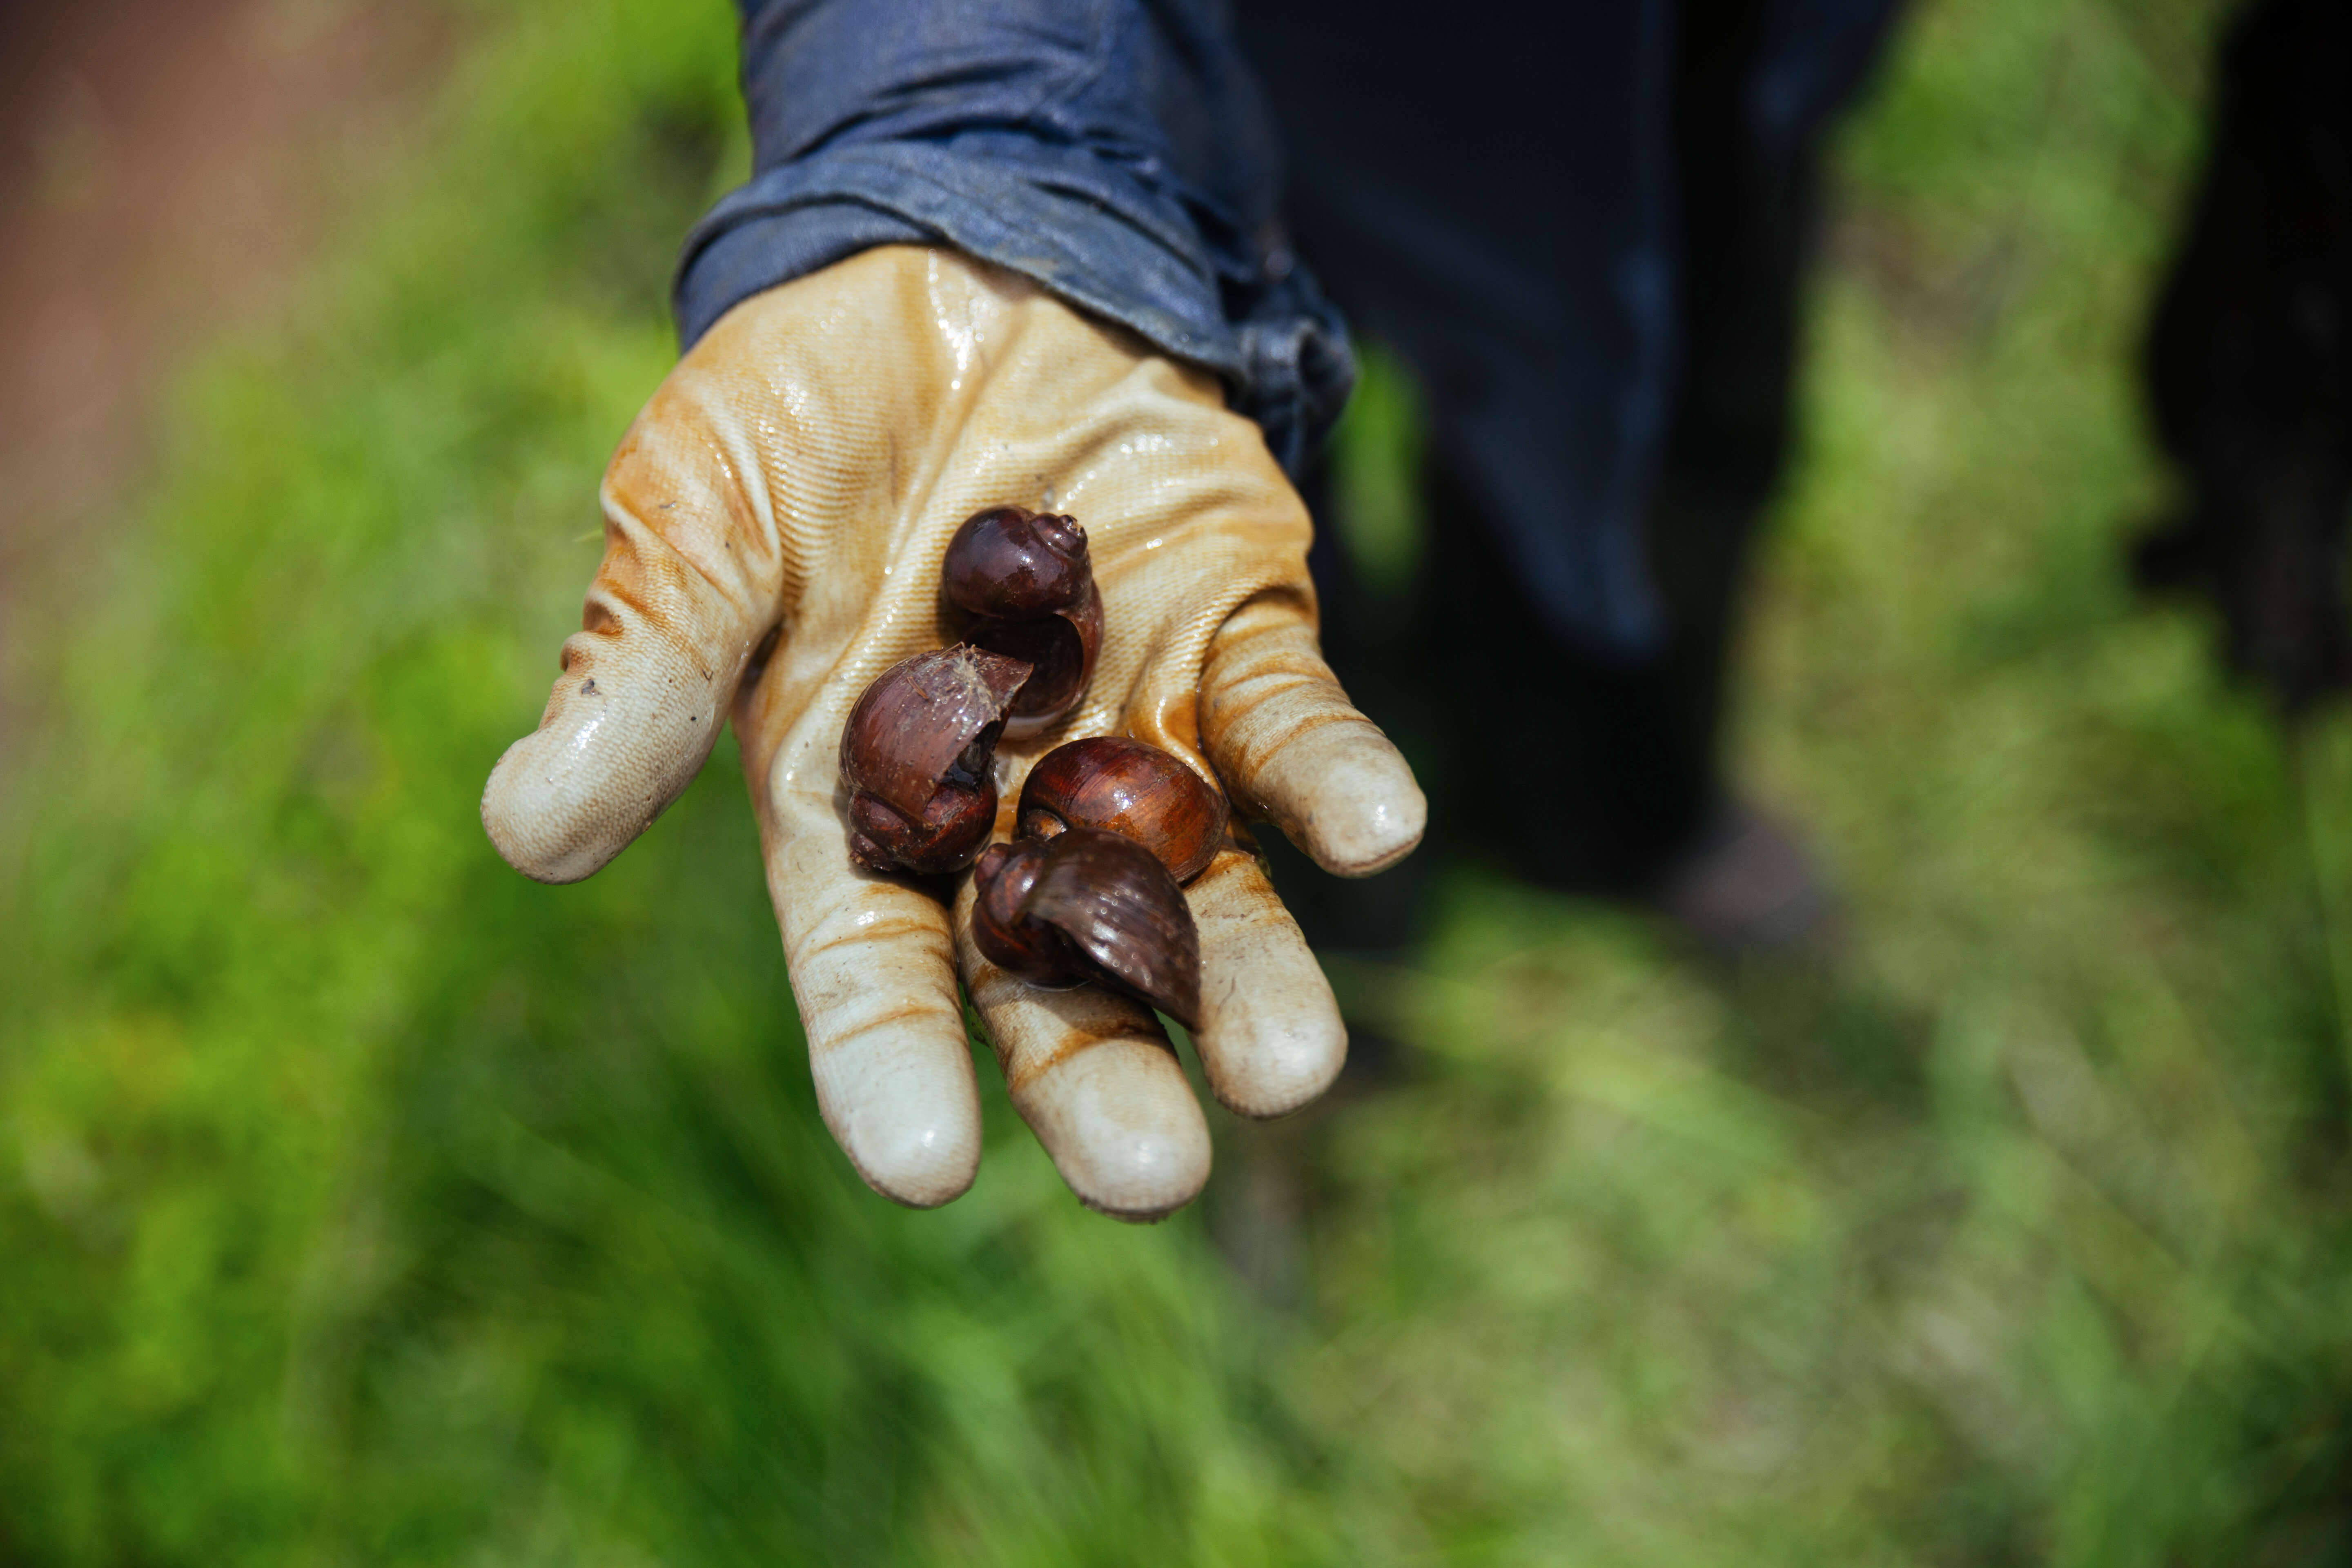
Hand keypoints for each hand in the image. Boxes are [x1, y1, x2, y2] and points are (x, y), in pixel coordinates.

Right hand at [481, 247, 1422, 1218]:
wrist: (946, 266)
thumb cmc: (794, 410)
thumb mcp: (701, 520)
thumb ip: (645, 670)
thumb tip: (526, 829)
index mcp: (859, 809)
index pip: (872, 965)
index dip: (890, 1066)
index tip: (919, 1169)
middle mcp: (1007, 806)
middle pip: (1055, 973)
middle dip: (1102, 1072)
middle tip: (1152, 1177)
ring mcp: (1132, 731)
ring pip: (1200, 888)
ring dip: (1251, 976)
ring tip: (1292, 1069)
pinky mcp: (1234, 639)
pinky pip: (1289, 726)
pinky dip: (1331, 778)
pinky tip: (1379, 834)